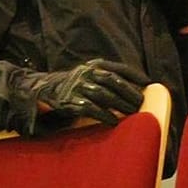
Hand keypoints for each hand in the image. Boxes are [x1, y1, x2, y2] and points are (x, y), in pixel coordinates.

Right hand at [33, 59, 147, 125]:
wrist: (41, 90)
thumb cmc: (72, 86)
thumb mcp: (87, 76)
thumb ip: (105, 79)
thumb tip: (134, 89)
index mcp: (91, 66)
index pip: (117, 68)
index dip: (133, 75)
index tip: (146, 83)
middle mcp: (84, 73)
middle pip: (113, 81)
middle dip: (129, 92)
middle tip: (140, 103)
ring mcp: (76, 86)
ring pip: (104, 94)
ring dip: (120, 104)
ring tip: (131, 112)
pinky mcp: (69, 100)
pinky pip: (91, 108)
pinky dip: (104, 115)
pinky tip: (113, 121)